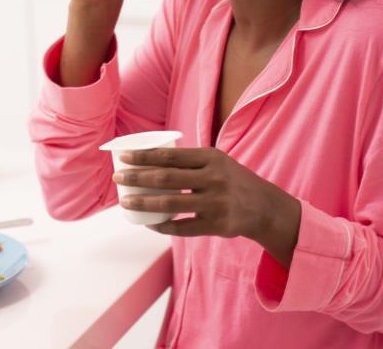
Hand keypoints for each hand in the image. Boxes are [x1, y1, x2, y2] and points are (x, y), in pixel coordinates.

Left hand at [112, 147, 300, 265]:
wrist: (264, 207)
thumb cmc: (233, 180)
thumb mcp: (218, 162)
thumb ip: (191, 161)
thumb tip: (152, 159)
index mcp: (211, 158)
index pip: (170, 155)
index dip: (144, 156)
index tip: (124, 158)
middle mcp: (213, 178)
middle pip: (166, 177)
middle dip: (137, 178)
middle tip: (118, 178)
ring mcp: (215, 203)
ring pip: (170, 203)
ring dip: (143, 203)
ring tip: (126, 202)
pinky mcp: (216, 225)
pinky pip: (182, 227)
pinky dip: (162, 226)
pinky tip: (149, 223)